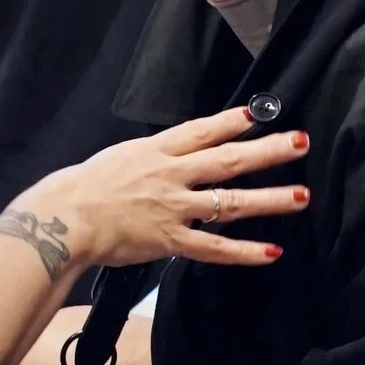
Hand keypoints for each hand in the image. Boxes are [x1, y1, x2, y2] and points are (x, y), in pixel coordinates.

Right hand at [15, 107, 309, 277]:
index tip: (261, 112)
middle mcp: (171, 175)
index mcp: (156, 151)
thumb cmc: (82, 189)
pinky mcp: (170, 241)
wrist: (62, 218)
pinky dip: (244, 252)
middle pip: (229, 160)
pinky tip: (272, 252)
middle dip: (268, 151)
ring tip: (302, 196)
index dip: (234, 120)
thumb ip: (150, 158)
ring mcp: (173, 208)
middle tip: (301, 142)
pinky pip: (214, 248)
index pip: (203, 130)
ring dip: (269, 199)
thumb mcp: (119, 158)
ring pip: (230, 202)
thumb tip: (173, 156)